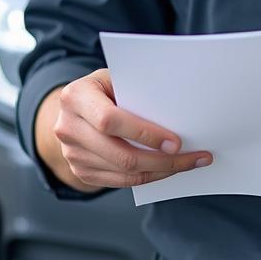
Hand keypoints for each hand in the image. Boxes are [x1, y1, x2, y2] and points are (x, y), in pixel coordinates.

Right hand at [41, 69, 212, 189]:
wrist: (73, 107)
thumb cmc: (103, 87)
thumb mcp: (114, 78)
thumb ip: (136, 92)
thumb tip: (176, 114)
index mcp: (75, 96)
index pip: (110, 120)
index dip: (144, 134)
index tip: (176, 142)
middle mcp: (68, 127)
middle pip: (120, 154)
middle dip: (161, 160)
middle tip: (192, 158)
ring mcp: (72, 154)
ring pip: (124, 172)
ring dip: (160, 171)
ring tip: (188, 164)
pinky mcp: (81, 172)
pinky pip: (120, 181)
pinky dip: (148, 177)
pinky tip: (167, 169)